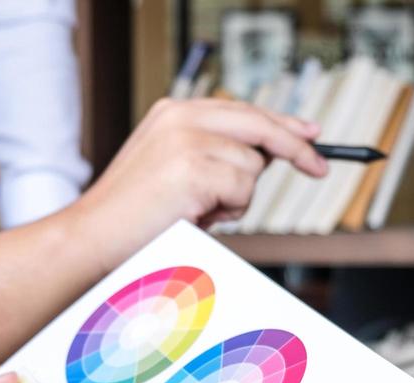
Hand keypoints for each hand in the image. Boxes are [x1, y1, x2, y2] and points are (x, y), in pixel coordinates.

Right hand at [69, 99, 327, 265]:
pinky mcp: (194, 168)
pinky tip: (195, 217)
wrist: (92, 239)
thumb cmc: (132, 219)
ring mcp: (187, 140)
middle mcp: (181, 116)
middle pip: (260, 124)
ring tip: (197, 212)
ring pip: (252, 168)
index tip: (311, 134)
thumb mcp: (173, 172)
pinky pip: (242, 190)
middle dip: (296, 147)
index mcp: (174, 112)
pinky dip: (227, 212)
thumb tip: (264, 156)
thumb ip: (211, 155)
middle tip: (321, 167)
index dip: (283, 124)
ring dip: (237, 198)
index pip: (243, 110)